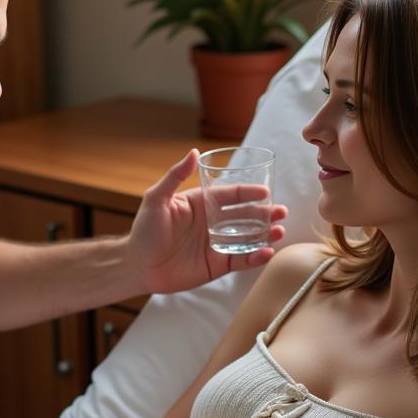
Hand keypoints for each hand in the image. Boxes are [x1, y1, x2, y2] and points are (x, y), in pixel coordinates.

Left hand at [127, 149, 287, 292]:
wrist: (137, 266)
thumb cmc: (143, 231)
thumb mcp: (156, 200)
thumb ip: (174, 177)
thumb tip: (193, 151)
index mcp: (202, 204)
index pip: (230, 195)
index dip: (249, 193)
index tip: (265, 191)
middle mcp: (213, 222)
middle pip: (245, 216)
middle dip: (265, 213)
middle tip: (281, 212)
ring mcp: (217, 244)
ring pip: (248, 237)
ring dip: (265, 234)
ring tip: (279, 231)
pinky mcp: (217, 265)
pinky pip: (241, 260)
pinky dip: (255, 257)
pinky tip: (266, 252)